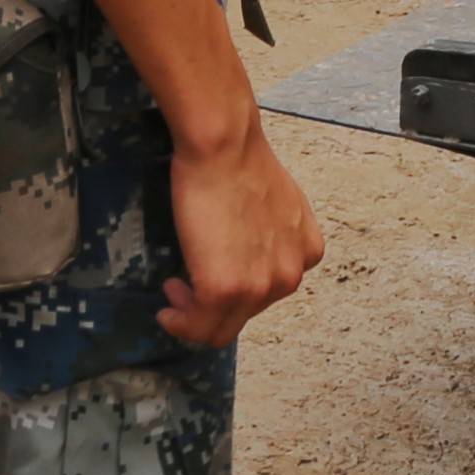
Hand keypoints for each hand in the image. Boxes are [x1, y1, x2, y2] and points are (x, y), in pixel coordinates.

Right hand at [158, 118, 324, 348]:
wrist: (224, 146)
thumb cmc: (239, 162)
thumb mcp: (276, 205)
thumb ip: (271, 236)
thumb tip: (247, 250)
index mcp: (306, 252)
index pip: (269, 290)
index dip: (237, 288)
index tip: (211, 274)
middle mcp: (290, 275)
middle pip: (246, 313)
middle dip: (212, 303)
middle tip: (184, 286)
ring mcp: (259, 288)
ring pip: (222, 328)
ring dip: (194, 315)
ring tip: (175, 291)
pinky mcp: (224, 290)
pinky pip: (199, 327)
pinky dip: (180, 323)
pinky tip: (168, 310)